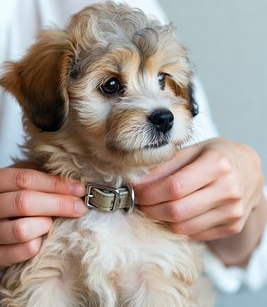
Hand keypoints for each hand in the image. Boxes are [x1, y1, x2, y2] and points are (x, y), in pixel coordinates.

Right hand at [0, 166, 86, 269]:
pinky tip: (43, 235)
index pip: (23, 179)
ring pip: (23, 229)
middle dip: (58, 203)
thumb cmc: (0, 198)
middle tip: (79, 206)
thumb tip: (70, 179)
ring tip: (53, 220)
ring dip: (46, 224)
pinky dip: (40, 242)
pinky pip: (24, 251)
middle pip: (24, 203)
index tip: (78, 188)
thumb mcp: (8, 179)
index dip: (54, 183)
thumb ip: (32, 173)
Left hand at [133, 138, 265, 264]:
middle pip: (177, 210)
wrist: (249, 168)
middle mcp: (229, 189)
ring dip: (160, 219)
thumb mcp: (192, 150)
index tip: (134, 191)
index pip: (174, 186)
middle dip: (150, 208)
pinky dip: (177, 226)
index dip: (148, 192)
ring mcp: (233, 212)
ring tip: (151, 207)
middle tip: (138, 201)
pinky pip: (194, 234)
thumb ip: (165, 165)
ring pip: (184, 227)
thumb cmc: (215, 155)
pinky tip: (170, 214)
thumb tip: (138, 183)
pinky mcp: (232, 226)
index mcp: (217, 164)